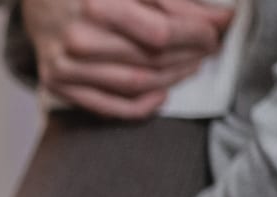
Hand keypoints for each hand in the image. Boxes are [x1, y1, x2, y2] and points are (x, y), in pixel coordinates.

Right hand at [23, 0, 233, 118]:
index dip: (197, 34)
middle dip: (190, 54)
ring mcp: (66, 65)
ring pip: (135, 84)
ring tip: (192, 66)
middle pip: (152, 59)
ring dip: (173, 77)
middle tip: (209, 47)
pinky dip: (140, 107)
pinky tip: (162, 95)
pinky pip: (108, 106)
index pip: (162, 31)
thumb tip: (218, 19)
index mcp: (98, 3)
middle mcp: (79, 37)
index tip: (217, 31)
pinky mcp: (58, 83)